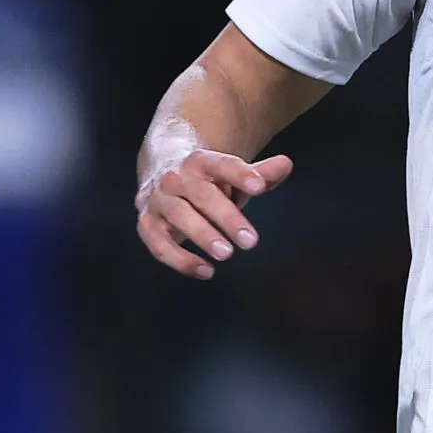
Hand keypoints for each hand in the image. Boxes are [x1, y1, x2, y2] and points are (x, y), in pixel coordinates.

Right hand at [133, 143, 294, 279]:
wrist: (161, 172)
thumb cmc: (207, 181)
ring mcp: (159, 200)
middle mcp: (176, 178)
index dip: (240, 174)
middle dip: (227, 217)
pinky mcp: (147, 223)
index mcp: (200, 161)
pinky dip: (180, 260)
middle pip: (201, 194)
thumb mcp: (233, 176)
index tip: (260, 187)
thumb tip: (285, 165)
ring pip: (178, 215)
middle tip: (251, 241)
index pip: (222, 164)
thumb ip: (260, 174)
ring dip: (201, 235)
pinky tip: (206, 271)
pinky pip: (159, 244)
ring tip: (227, 254)